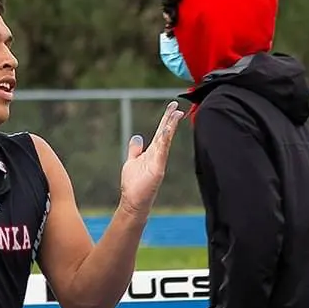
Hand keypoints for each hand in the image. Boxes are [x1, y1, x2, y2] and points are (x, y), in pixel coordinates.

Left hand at [119, 100, 184, 215]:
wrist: (133, 202)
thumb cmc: (133, 184)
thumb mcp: (132, 162)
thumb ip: (135, 149)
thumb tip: (137, 137)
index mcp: (152, 152)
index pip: (161, 131)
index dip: (166, 119)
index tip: (173, 107)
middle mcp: (157, 155)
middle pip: (165, 133)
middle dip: (171, 119)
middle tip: (177, 105)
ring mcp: (159, 161)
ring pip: (166, 140)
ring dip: (171, 127)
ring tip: (177, 114)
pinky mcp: (158, 168)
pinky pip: (162, 151)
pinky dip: (165, 140)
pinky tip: (168, 130)